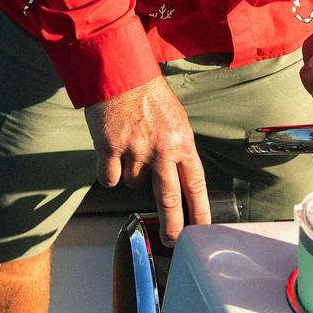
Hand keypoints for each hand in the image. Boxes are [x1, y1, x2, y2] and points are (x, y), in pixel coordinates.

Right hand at [84, 76, 211, 243]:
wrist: (119, 72)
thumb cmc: (148, 94)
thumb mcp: (175, 118)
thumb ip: (176, 148)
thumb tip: (175, 177)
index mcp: (181, 140)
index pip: (196, 183)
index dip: (200, 210)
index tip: (203, 229)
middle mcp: (161, 149)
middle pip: (169, 198)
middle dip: (172, 225)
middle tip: (173, 241)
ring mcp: (135, 150)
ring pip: (134, 185)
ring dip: (132, 174)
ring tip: (130, 146)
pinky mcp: (110, 149)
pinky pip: (111, 179)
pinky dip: (110, 172)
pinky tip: (111, 151)